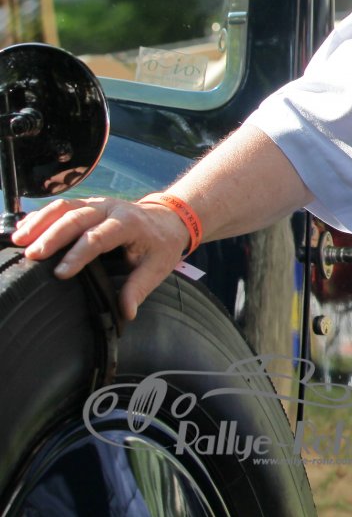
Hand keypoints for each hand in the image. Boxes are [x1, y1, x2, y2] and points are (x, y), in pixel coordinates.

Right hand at [12, 197, 189, 319]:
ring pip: (65, 207)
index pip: (100, 236)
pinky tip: (22, 228)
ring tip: (19, 241)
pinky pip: (61, 206)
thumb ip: (139, 287)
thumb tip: (126, 312)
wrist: (168, 218)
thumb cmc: (161, 244)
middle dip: (52, 236)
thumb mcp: (158, 266)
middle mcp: (111, 208)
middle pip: (76, 217)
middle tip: (31, 256)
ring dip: (40, 222)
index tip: (60, 273)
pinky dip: (40, 216)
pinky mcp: (86, 204)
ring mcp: (97, 203)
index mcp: (130, 223)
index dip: (78, 254)